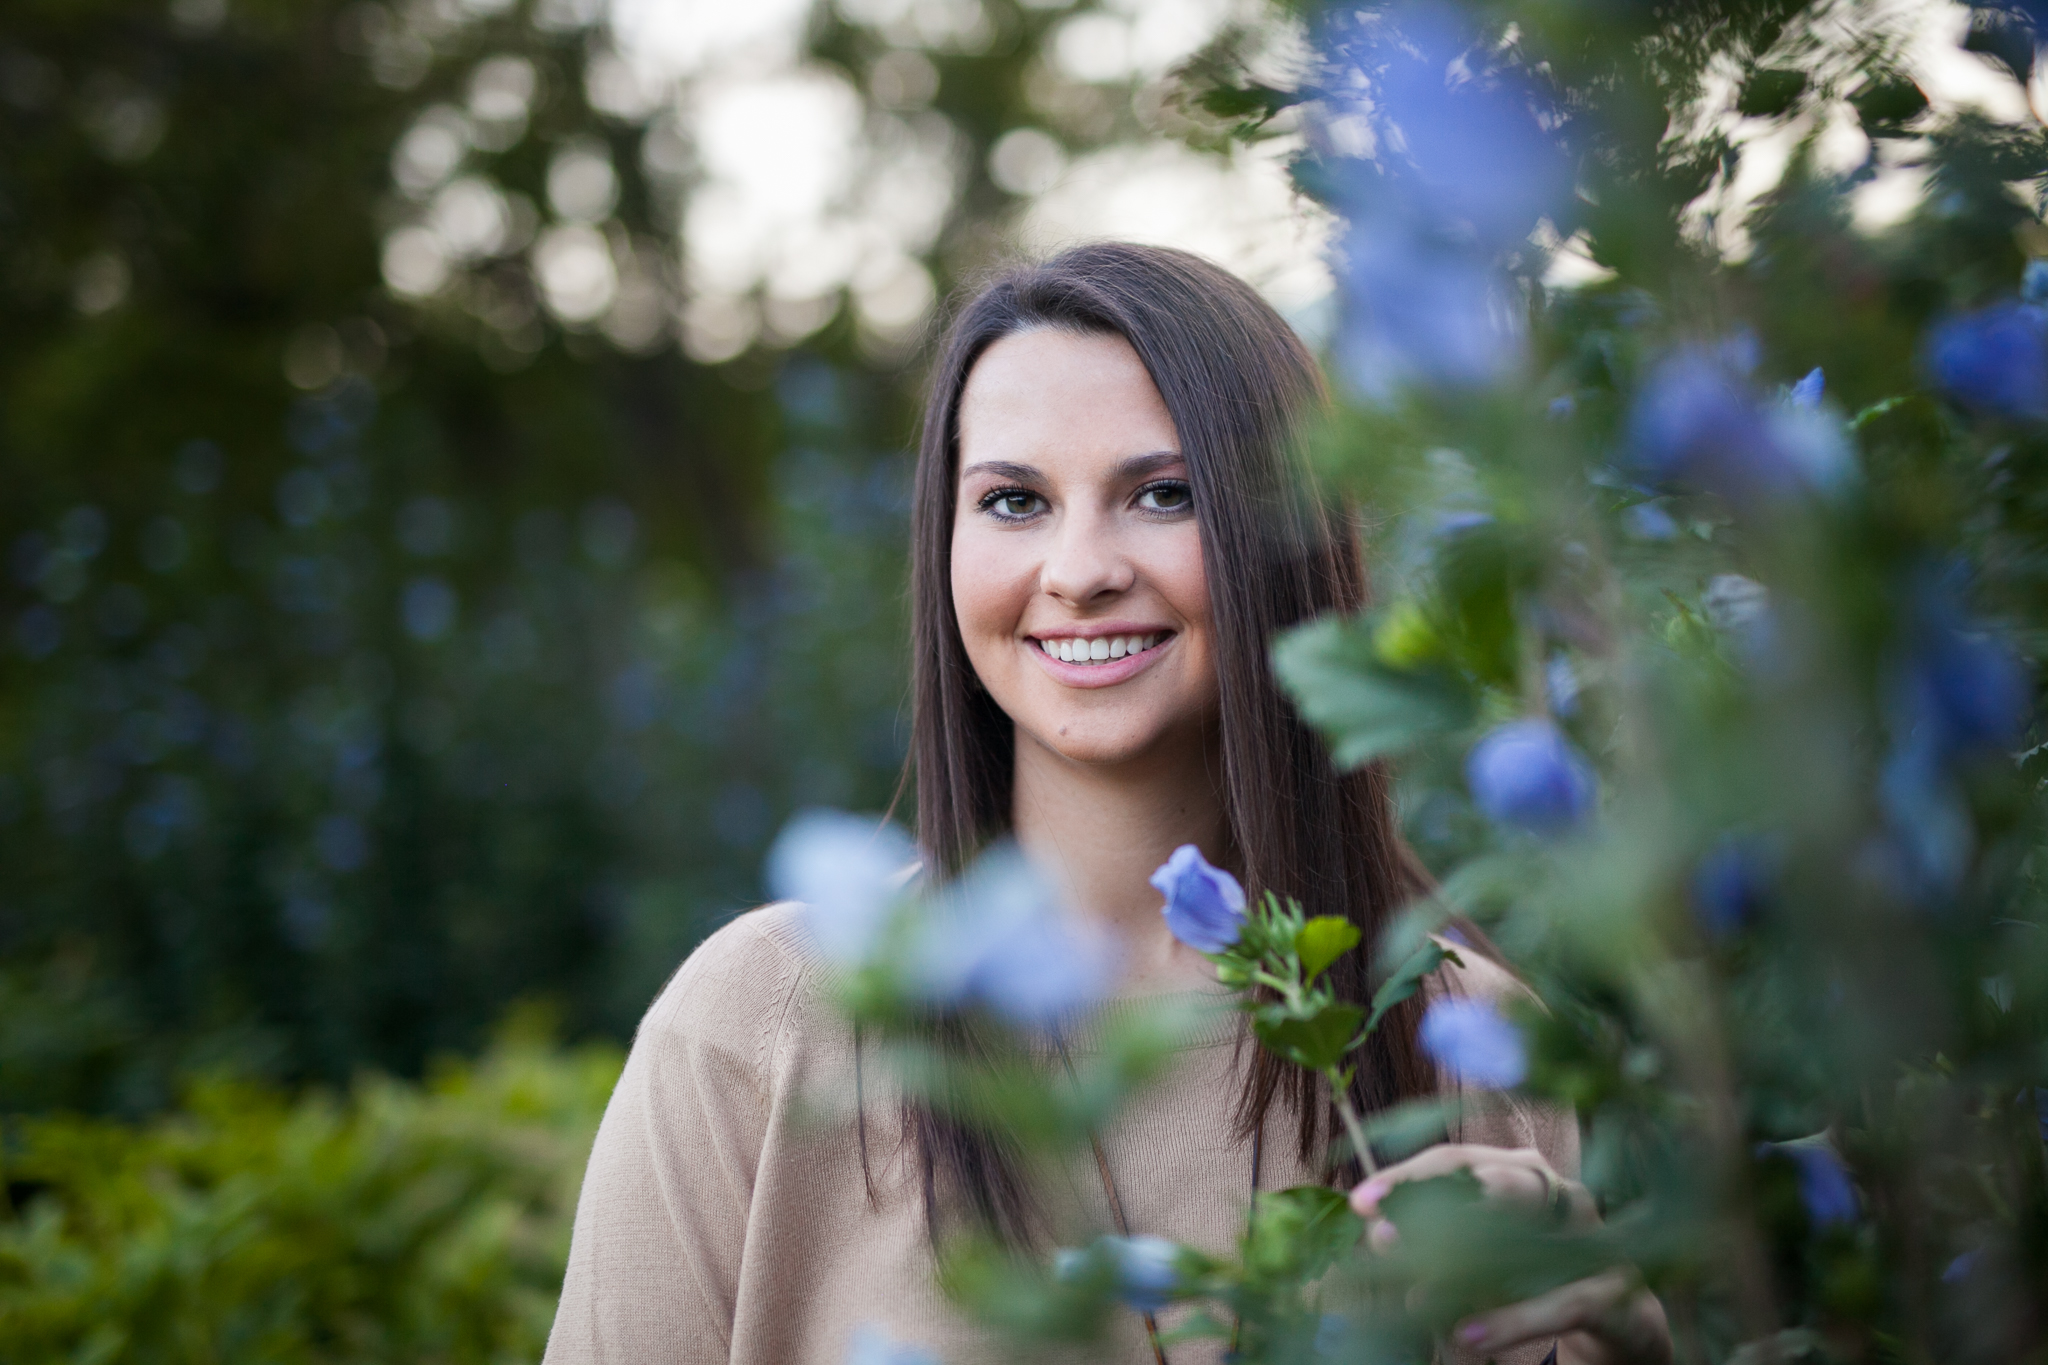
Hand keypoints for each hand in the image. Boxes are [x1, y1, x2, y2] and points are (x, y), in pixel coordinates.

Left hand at [1349, 1144, 1671, 1364]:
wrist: (1622, 1318)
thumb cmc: (1543, 1275)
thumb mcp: (1490, 1252)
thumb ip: (1443, 1237)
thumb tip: (1379, 1232)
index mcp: (1524, 1171)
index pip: (1457, 1160)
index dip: (1407, 1177)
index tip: (1361, 1201)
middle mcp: (1559, 1192)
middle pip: (1491, 1181)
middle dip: (1433, 1202)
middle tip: (1380, 1233)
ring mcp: (1594, 1236)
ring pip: (1527, 1239)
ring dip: (1466, 1267)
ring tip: (1415, 1296)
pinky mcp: (1612, 1290)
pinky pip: (1559, 1303)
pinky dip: (1512, 1321)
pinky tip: (1468, 1334)